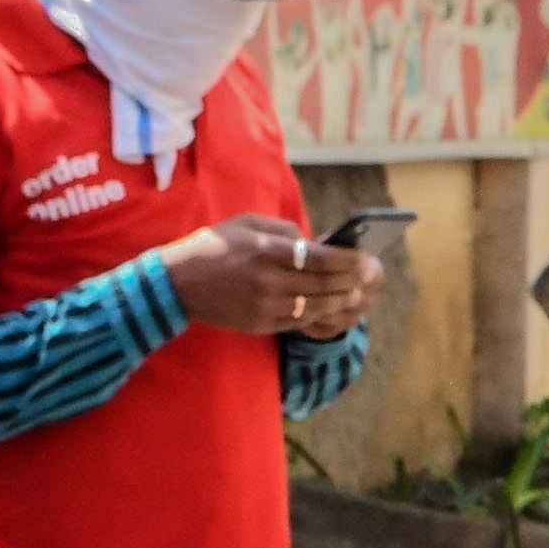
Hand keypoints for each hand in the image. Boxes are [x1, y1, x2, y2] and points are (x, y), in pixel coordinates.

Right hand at [162, 220, 357, 337]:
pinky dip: (318, 315)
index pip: (321, 258)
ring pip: (316, 306)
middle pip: (324, 285)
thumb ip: (284, 230)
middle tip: (370, 277)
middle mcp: (269, 280)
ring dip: (341, 301)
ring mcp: (265, 305)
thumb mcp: (246, 224)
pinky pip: (299, 321)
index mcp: (267, 250)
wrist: (178, 282)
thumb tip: (315, 241)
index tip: (364, 258)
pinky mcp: (261, 324)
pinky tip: (330, 308)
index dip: (348, 261)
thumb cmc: (214, 246)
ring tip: (356, 294)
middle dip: (352, 281)